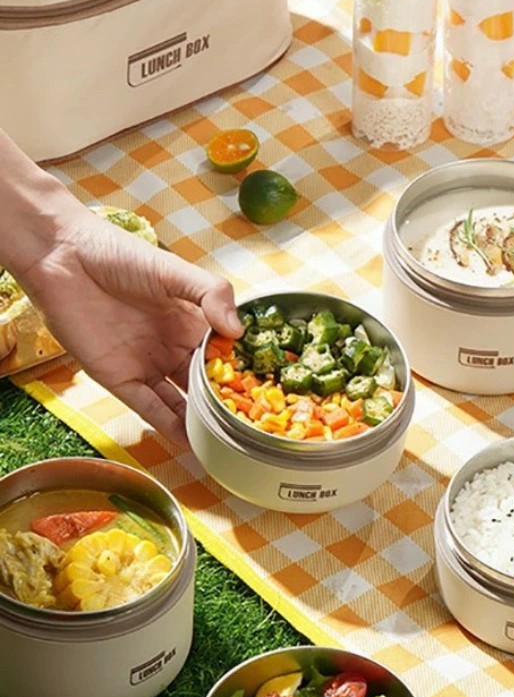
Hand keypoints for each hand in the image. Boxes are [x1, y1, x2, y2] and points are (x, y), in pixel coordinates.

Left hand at [22, 215, 242, 446]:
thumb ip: (211, 294)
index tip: (269, 390)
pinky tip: (191, 442)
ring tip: (226, 443)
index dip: (244, 371)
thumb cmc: (117, 253)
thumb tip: (238, 331)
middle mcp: (172, 347)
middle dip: (226, 405)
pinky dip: (170, 427)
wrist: (61, 256)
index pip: (225, 354)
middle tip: (253, 427)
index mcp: (191, 321)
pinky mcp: (119, 379)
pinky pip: (149, 409)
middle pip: (205, 384)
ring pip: (180, 402)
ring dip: (200, 422)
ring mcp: (146, 365)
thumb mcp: (173, 269)